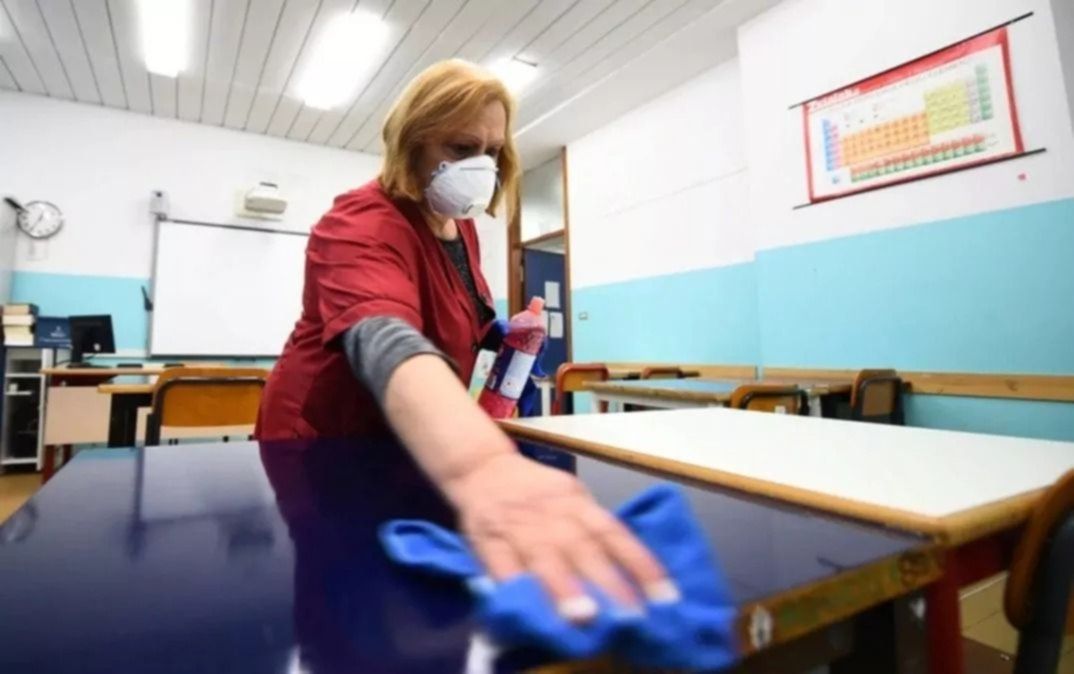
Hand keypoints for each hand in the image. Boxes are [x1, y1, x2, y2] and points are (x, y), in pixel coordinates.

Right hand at [444, 453, 673, 620]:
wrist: (482, 468)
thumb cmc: (536, 492)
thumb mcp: (570, 498)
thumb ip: (593, 531)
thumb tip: (631, 573)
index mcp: (578, 503)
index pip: (615, 533)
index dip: (641, 563)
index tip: (664, 596)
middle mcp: (554, 513)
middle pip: (584, 547)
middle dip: (608, 582)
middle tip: (630, 615)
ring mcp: (520, 526)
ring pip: (544, 556)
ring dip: (563, 587)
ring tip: (583, 616)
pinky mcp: (488, 540)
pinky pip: (501, 565)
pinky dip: (514, 586)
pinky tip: (526, 607)